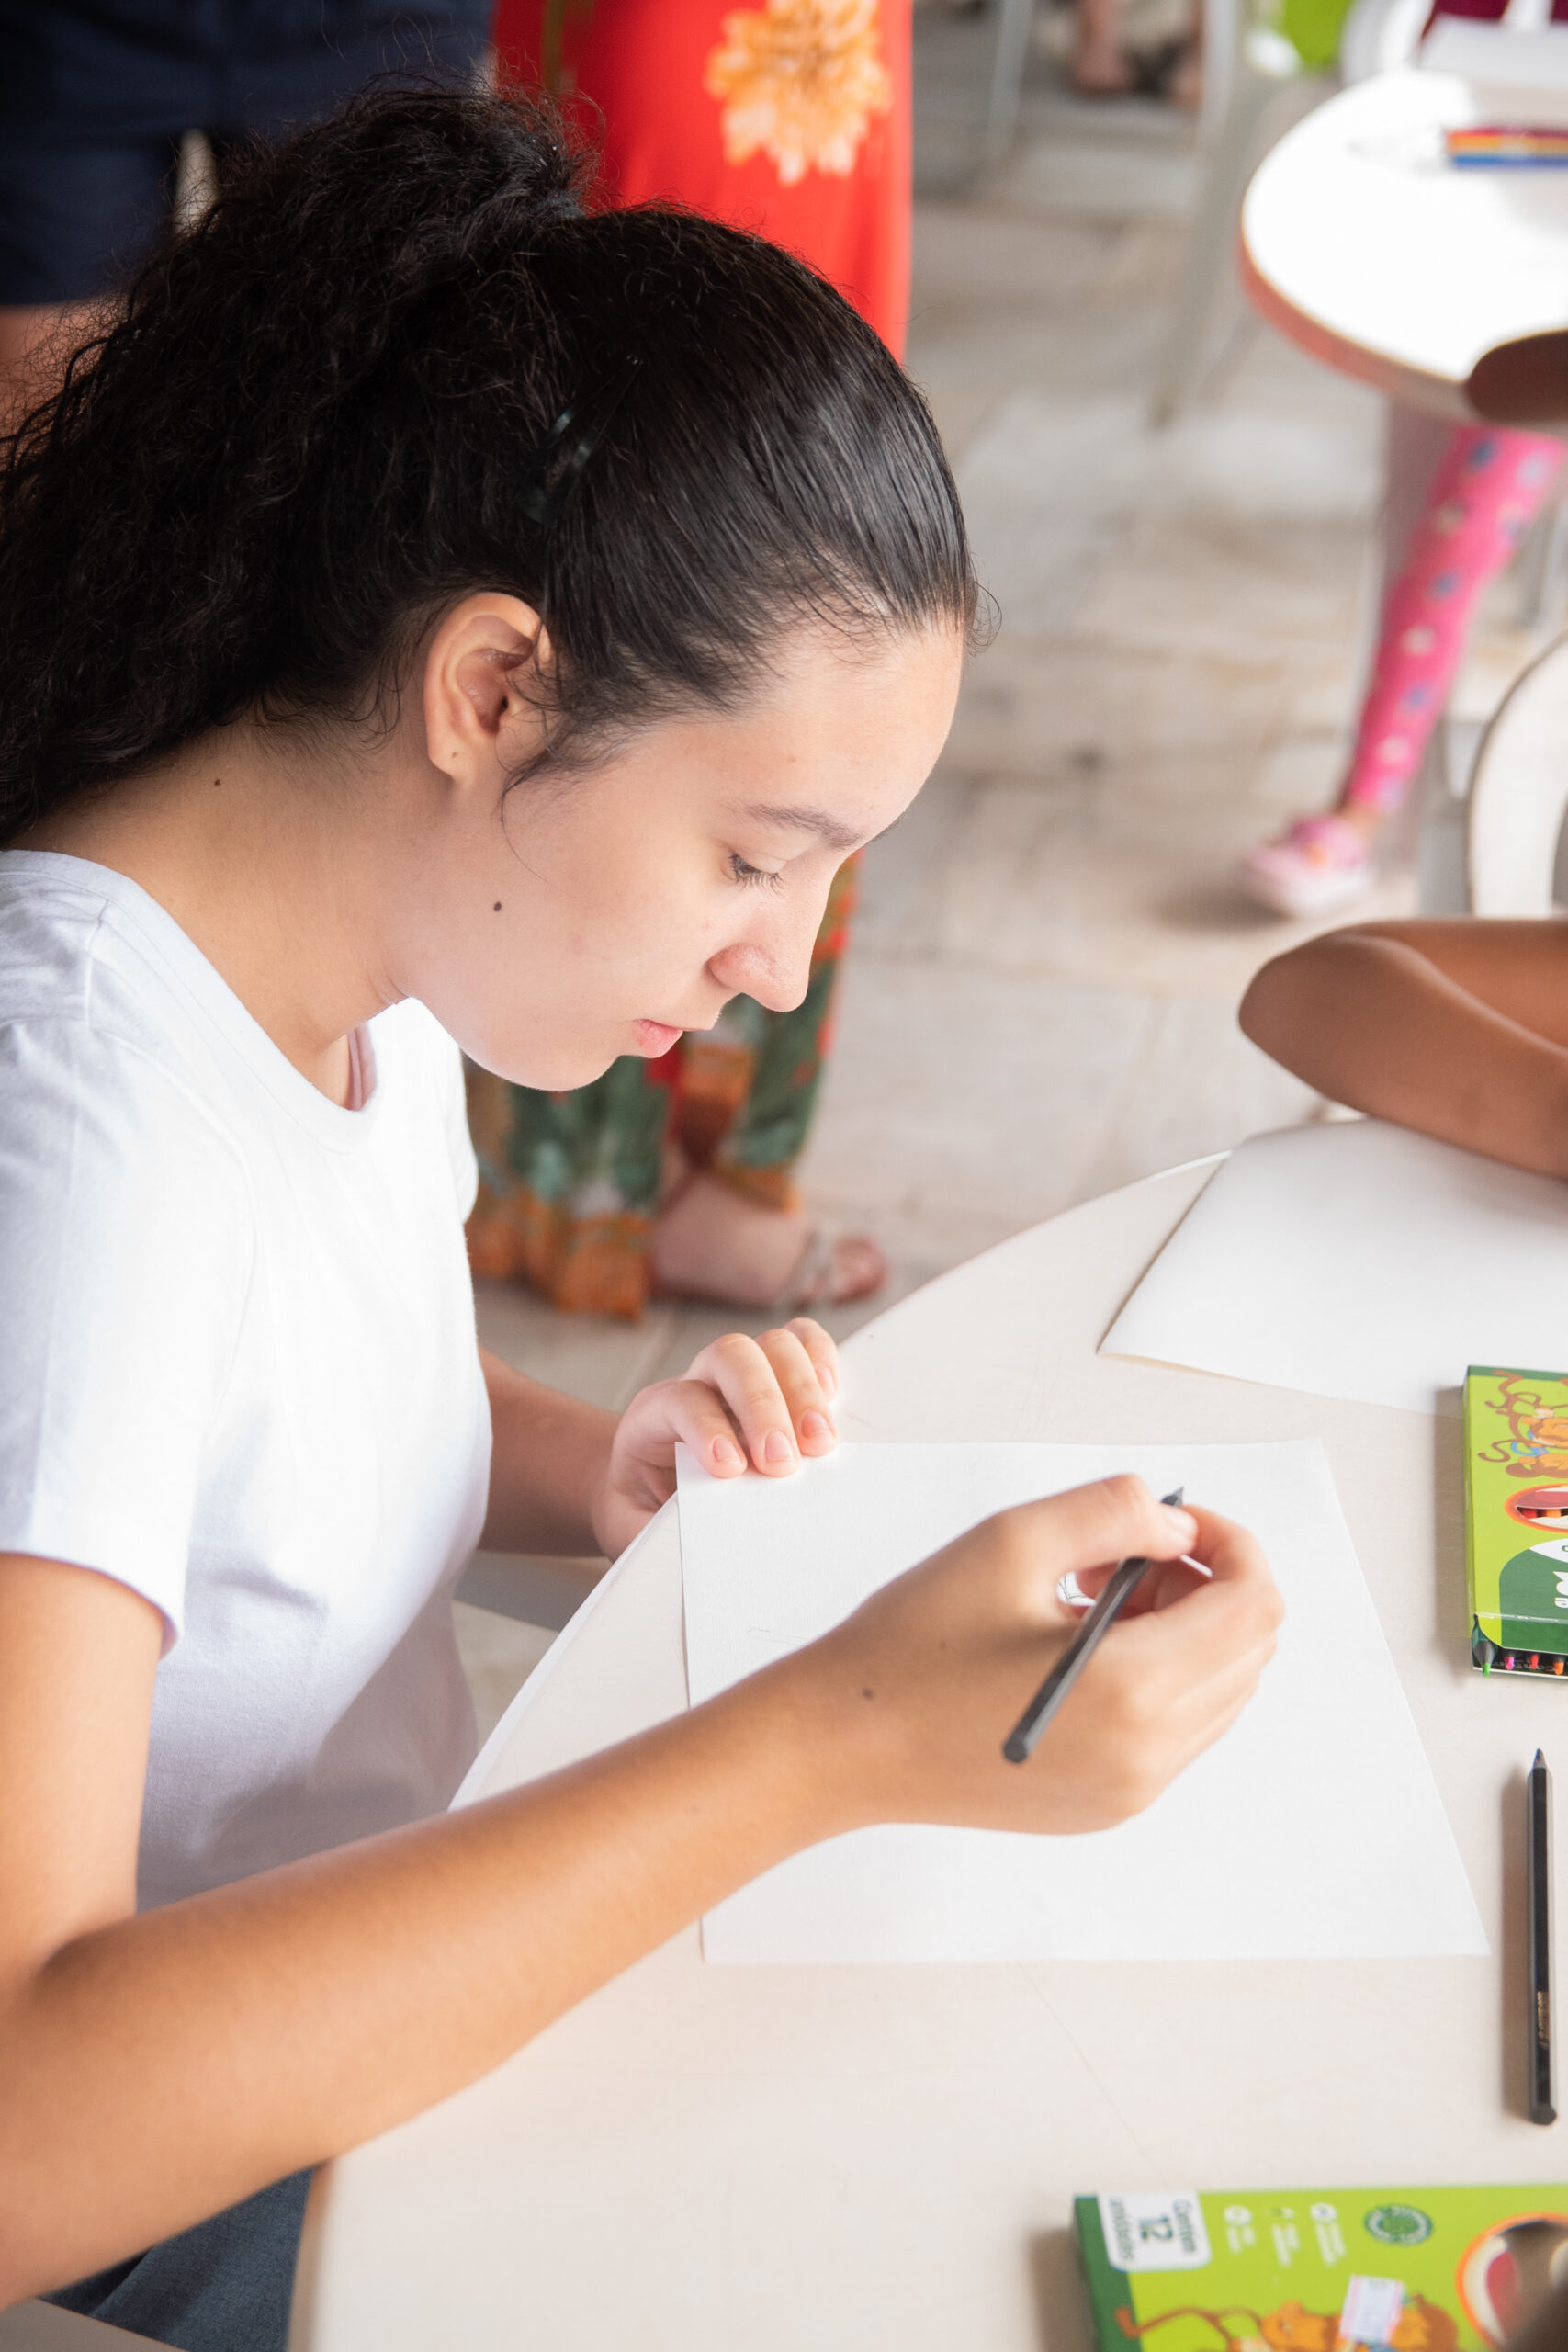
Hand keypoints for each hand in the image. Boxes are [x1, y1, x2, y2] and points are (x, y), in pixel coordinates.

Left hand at [591, 1318, 839, 1559]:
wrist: (642, 1489)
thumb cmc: (644, 1507)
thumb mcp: (636, 1525)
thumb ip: (657, 1527)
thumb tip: (692, 1535)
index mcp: (652, 1416)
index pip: (680, 1400)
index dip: (707, 1428)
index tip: (731, 1469)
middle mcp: (697, 1383)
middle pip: (730, 1357)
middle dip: (763, 1406)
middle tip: (784, 1461)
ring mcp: (737, 1376)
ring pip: (770, 1346)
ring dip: (801, 1388)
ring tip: (819, 1441)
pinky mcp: (773, 1376)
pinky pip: (800, 1341)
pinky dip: (820, 1358)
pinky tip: (830, 1394)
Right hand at [775, 1475, 1282, 1838]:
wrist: (844, 1743)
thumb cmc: (912, 1645)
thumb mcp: (1011, 1541)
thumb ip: (1114, 1513)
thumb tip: (1176, 1527)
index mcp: (1133, 1691)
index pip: (1253, 1606)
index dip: (1229, 1543)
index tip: (1173, 1521)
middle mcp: (1147, 1756)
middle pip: (1248, 1649)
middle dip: (1203, 1583)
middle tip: (1118, 1557)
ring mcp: (1132, 1791)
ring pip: (1219, 1691)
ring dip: (1182, 1628)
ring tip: (1088, 1599)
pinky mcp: (1108, 1805)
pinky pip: (1178, 1730)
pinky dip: (1157, 1675)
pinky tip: (1078, 1647)